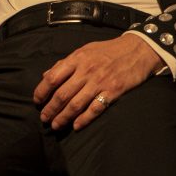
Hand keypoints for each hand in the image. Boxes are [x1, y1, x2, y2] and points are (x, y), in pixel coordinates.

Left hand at [32, 33, 164, 130]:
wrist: (138, 50)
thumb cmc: (109, 50)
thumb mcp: (85, 50)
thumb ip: (65, 63)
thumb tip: (46, 75)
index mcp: (77, 59)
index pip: (53, 77)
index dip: (42, 91)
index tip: (37, 101)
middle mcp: (86, 71)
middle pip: (62, 94)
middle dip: (50, 109)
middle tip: (44, 118)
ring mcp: (100, 82)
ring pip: (76, 104)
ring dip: (63, 117)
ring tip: (56, 125)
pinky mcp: (113, 92)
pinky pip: (95, 109)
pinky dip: (84, 119)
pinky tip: (76, 126)